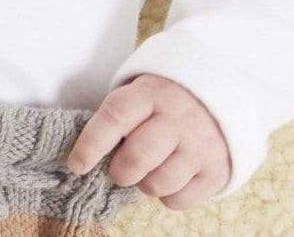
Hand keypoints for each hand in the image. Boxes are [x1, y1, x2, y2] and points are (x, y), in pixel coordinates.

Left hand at [65, 74, 232, 210]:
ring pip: (156, 184)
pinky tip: (170, 177)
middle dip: (119, 172)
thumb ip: (117, 118)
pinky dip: (167, 196)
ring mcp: (199, 146)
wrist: (217, 100)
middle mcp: (177, 118)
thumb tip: (85, 156)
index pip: (114, 117)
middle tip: (118, 169)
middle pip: (136, 158)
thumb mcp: (140, 94)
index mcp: (150, 93)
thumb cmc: (163, 103)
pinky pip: (178, 201)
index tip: (76, 164)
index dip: (91, 144)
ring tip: (148, 169)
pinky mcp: (215, 171)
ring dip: (143, 184)